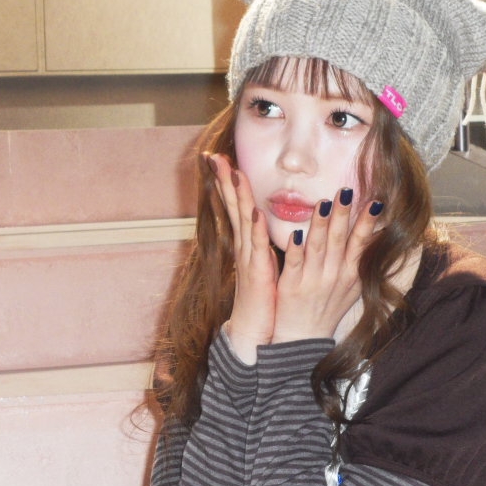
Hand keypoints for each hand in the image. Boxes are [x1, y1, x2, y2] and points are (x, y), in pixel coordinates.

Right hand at [206, 153, 277, 362]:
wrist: (255, 329)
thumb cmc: (263, 297)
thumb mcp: (265, 262)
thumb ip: (264, 241)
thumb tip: (270, 221)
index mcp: (246, 242)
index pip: (235, 204)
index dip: (228, 182)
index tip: (220, 158)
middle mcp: (243, 245)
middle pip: (232, 205)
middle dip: (224, 180)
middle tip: (214, 155)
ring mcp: (248, 257)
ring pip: (241, 219)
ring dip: (238, 196)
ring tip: (234, 172)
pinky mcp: (257, 272)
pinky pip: (256, 245)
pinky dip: (254, 227)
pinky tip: (253, 211)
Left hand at [272, 189, 380, 343]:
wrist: (303, 340)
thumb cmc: (327, 309)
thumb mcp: (352, 287)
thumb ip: (361, 260)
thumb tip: (375, 234)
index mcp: (350, 274)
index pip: (361, 243)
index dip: (367, 223)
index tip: (375, 201)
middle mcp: (333, 276)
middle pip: (339, 240)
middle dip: (343, 215)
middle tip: (346, 191)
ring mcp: (312, 281)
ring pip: (317, 246)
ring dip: (320, 224)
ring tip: (323, 203)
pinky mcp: (290, 286)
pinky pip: (294, 263)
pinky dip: (295, 249)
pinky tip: (296, 234)